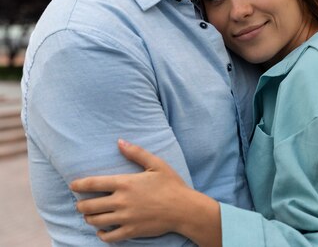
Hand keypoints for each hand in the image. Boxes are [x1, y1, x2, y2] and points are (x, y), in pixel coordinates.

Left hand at [70, 139, 194, 242]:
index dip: (79, 185)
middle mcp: (121, 201)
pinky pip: (108, 236)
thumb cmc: (171, 184)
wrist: (184, 209)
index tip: (73, 185)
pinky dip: (101, 234)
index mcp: (125, 183)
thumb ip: (136, 153)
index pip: (93, 184)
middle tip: (81, 203)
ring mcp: (125, 217)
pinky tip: (102, 230)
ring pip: (96, 221)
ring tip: (90, 215)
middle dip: (81, 205)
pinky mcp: (131, 231)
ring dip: (89, 218)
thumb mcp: (156, 164)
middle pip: (89, 205)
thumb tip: (119, 141)